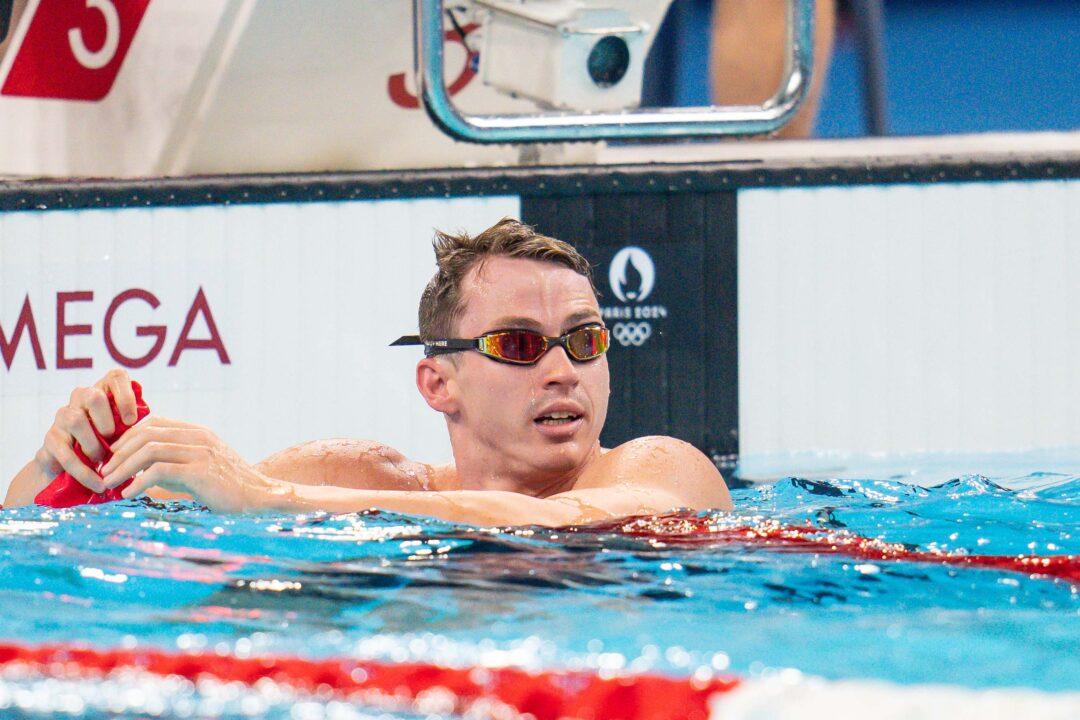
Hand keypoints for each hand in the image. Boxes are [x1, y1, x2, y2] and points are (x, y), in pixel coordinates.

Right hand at [34, 368, 140, 493]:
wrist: (73, 470)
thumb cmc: (109, 446)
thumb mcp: (125, 435)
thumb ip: (136, 429)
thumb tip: (155, 435)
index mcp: (104, 392)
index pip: (115, 377)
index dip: (126, 396)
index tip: (133, 420)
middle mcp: (80, 399)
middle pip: (93, 395)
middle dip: (106, 420)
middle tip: (113, 439)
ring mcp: (62, 417)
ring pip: (75, 420)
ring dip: (93, 445)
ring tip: (103, 460)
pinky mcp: (50, 440)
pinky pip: (65, 453)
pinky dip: (84, 471)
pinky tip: (97, 483)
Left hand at [99, 416, 277, 511]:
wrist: (262, 499)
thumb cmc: (230, 489)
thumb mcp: (201, 469)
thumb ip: (175, 463)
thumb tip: (141, 472)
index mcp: (197, 432)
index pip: (152, 424)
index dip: (126, 438)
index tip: (111, 458)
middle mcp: (198, 436)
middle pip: (145, 434)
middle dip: (118, 453)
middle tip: (102, 472)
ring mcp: (201, 452)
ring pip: (148, 450)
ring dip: (123, 467)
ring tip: (108, 484)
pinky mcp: (201, 471)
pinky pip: (159, 471)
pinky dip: (138, 482)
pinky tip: (127, 494)